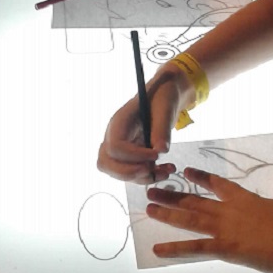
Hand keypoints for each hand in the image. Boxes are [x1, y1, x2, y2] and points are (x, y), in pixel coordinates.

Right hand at [97, 68, 183, 183]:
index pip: (115, 146)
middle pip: (105, 162)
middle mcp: (114, 135)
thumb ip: (162, 128)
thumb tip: (161, 150)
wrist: (165, 94)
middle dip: (128, 172)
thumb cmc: (163, 96)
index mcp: (120, 121)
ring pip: (117, 172)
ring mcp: (120, 146)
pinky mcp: (129, 155)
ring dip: (141, 177)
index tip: (156, 155)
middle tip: (152, 169)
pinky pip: (131, 172)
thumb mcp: (165, 107)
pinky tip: (165, 172)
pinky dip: (147, 177)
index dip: (133, 156)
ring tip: (167, 172)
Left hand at [146, 162, 272, 272]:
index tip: (186, 170)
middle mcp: (230, 211)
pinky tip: (156, 249)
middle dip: (173, 195)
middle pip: (196, 200)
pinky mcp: (225, 248)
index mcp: (245, 199)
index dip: (201, 177)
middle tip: (152, 189)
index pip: (218, 185)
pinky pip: (195, 248)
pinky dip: (175, 249)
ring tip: (149, 207)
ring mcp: (225, 229)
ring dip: (168, 213)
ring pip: (190, 219)